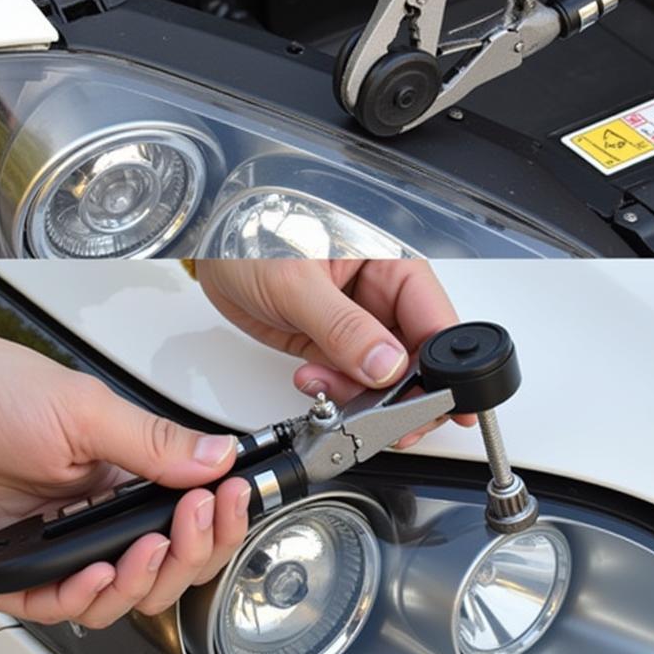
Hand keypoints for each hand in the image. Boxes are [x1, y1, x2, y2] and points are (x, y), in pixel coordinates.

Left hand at [0, 327, 248, 626]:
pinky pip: (50, 607)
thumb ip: (154, 443)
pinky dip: (80, 598)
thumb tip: (218, 455)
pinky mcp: (4, 574)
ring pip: (115, 598)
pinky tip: (96, 572)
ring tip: (146, 551)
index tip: (231, 500)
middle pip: (163, 567)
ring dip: (141, 582)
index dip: (217, 519)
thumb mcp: (87, 411)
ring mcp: (51, 549)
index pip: (187, 517)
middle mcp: (91, 518)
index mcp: (121, 477)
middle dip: (190, 552)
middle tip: (195, 521)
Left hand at [196, 260, 475, 445]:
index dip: (445, 369)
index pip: (435, 321)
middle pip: (418, 358)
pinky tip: (312, 380)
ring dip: (361, 396)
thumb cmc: (251, 238)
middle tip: (380, 416)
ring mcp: (359, 323)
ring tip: (325, 386)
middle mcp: (382, 295)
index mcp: (391, 264)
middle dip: (401, 393)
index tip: (443, 404)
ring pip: (385, 378)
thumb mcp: (297, 282)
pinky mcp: (334, 343)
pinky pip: (352, 380)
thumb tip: (386, 365)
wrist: (208, 250)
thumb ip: (344, 327)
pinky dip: (337, 392)